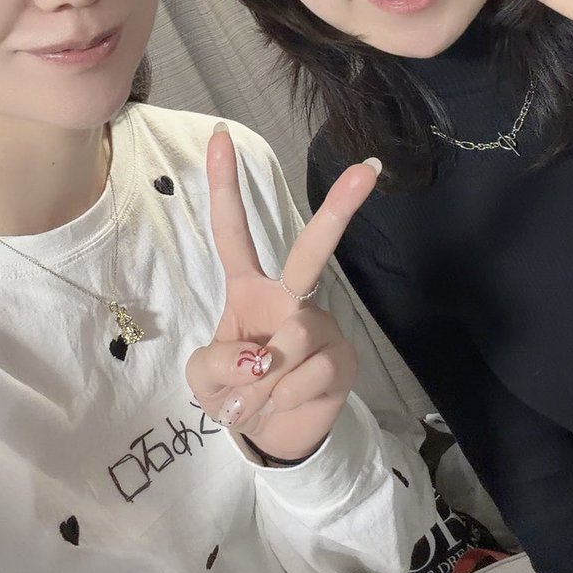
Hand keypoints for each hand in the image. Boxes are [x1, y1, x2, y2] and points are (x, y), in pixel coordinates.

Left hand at [186, 124, 379, 462]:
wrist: (272, 436)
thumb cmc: (235, 392)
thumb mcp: (204, 379)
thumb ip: (216, 361)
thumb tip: (262, 356)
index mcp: (250, 288)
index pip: (233, 232)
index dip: (225, 186)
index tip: (221, 136)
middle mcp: (291, 297)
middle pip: (310, 250)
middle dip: (338, 210)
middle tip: (368, 169)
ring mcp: (321, 326)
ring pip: (294, 338)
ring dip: (262, 380)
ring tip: (254, 399)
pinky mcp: (343, 359)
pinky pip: (309, 373)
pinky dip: (283, 398)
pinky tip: (283, 404)